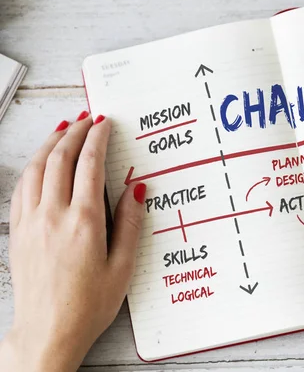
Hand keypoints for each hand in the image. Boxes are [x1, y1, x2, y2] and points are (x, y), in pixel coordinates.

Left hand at [0, 112, 145, 371]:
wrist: (47, 332)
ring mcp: (31, 222)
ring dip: (51, 143)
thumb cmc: (88, 305)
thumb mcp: (123, 267)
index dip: (97, 138)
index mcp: (85, 222)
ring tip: (63, 129)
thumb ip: (131, 224)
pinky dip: (33, 166)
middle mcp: (54, 215)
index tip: (104, 123)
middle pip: (60, 158)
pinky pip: (22, 187)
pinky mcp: (19, 232)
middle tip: (86, 118)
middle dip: (74, 132)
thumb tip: (137, 189)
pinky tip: (40, 162)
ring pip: (36, 168)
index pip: (89, 165)